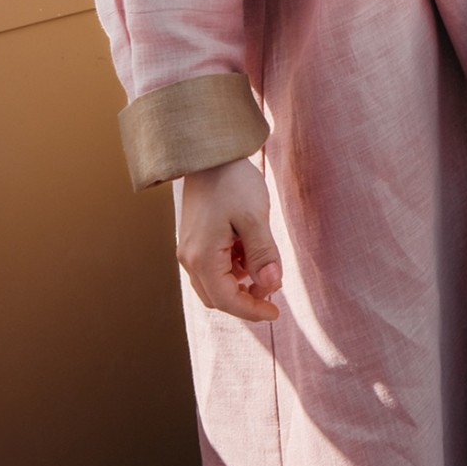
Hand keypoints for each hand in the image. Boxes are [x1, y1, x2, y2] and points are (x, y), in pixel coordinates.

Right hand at [177, 158, 282, 321]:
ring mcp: (190, 250)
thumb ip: (263, 254)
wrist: (209, 154)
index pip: (227, 300)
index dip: (252, 310)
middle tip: (274, 288)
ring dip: (241, 282)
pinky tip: (249, 247)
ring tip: (264, 261)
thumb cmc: (233, 183)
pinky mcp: (195, 241)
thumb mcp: (255, 217)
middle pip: (218, 298)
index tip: (276, 312)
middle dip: (246, 298)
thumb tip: (272, 286)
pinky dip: (234, 267)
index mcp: (202, 258)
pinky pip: (214, 267)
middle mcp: (190, 259)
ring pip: (215, 284)